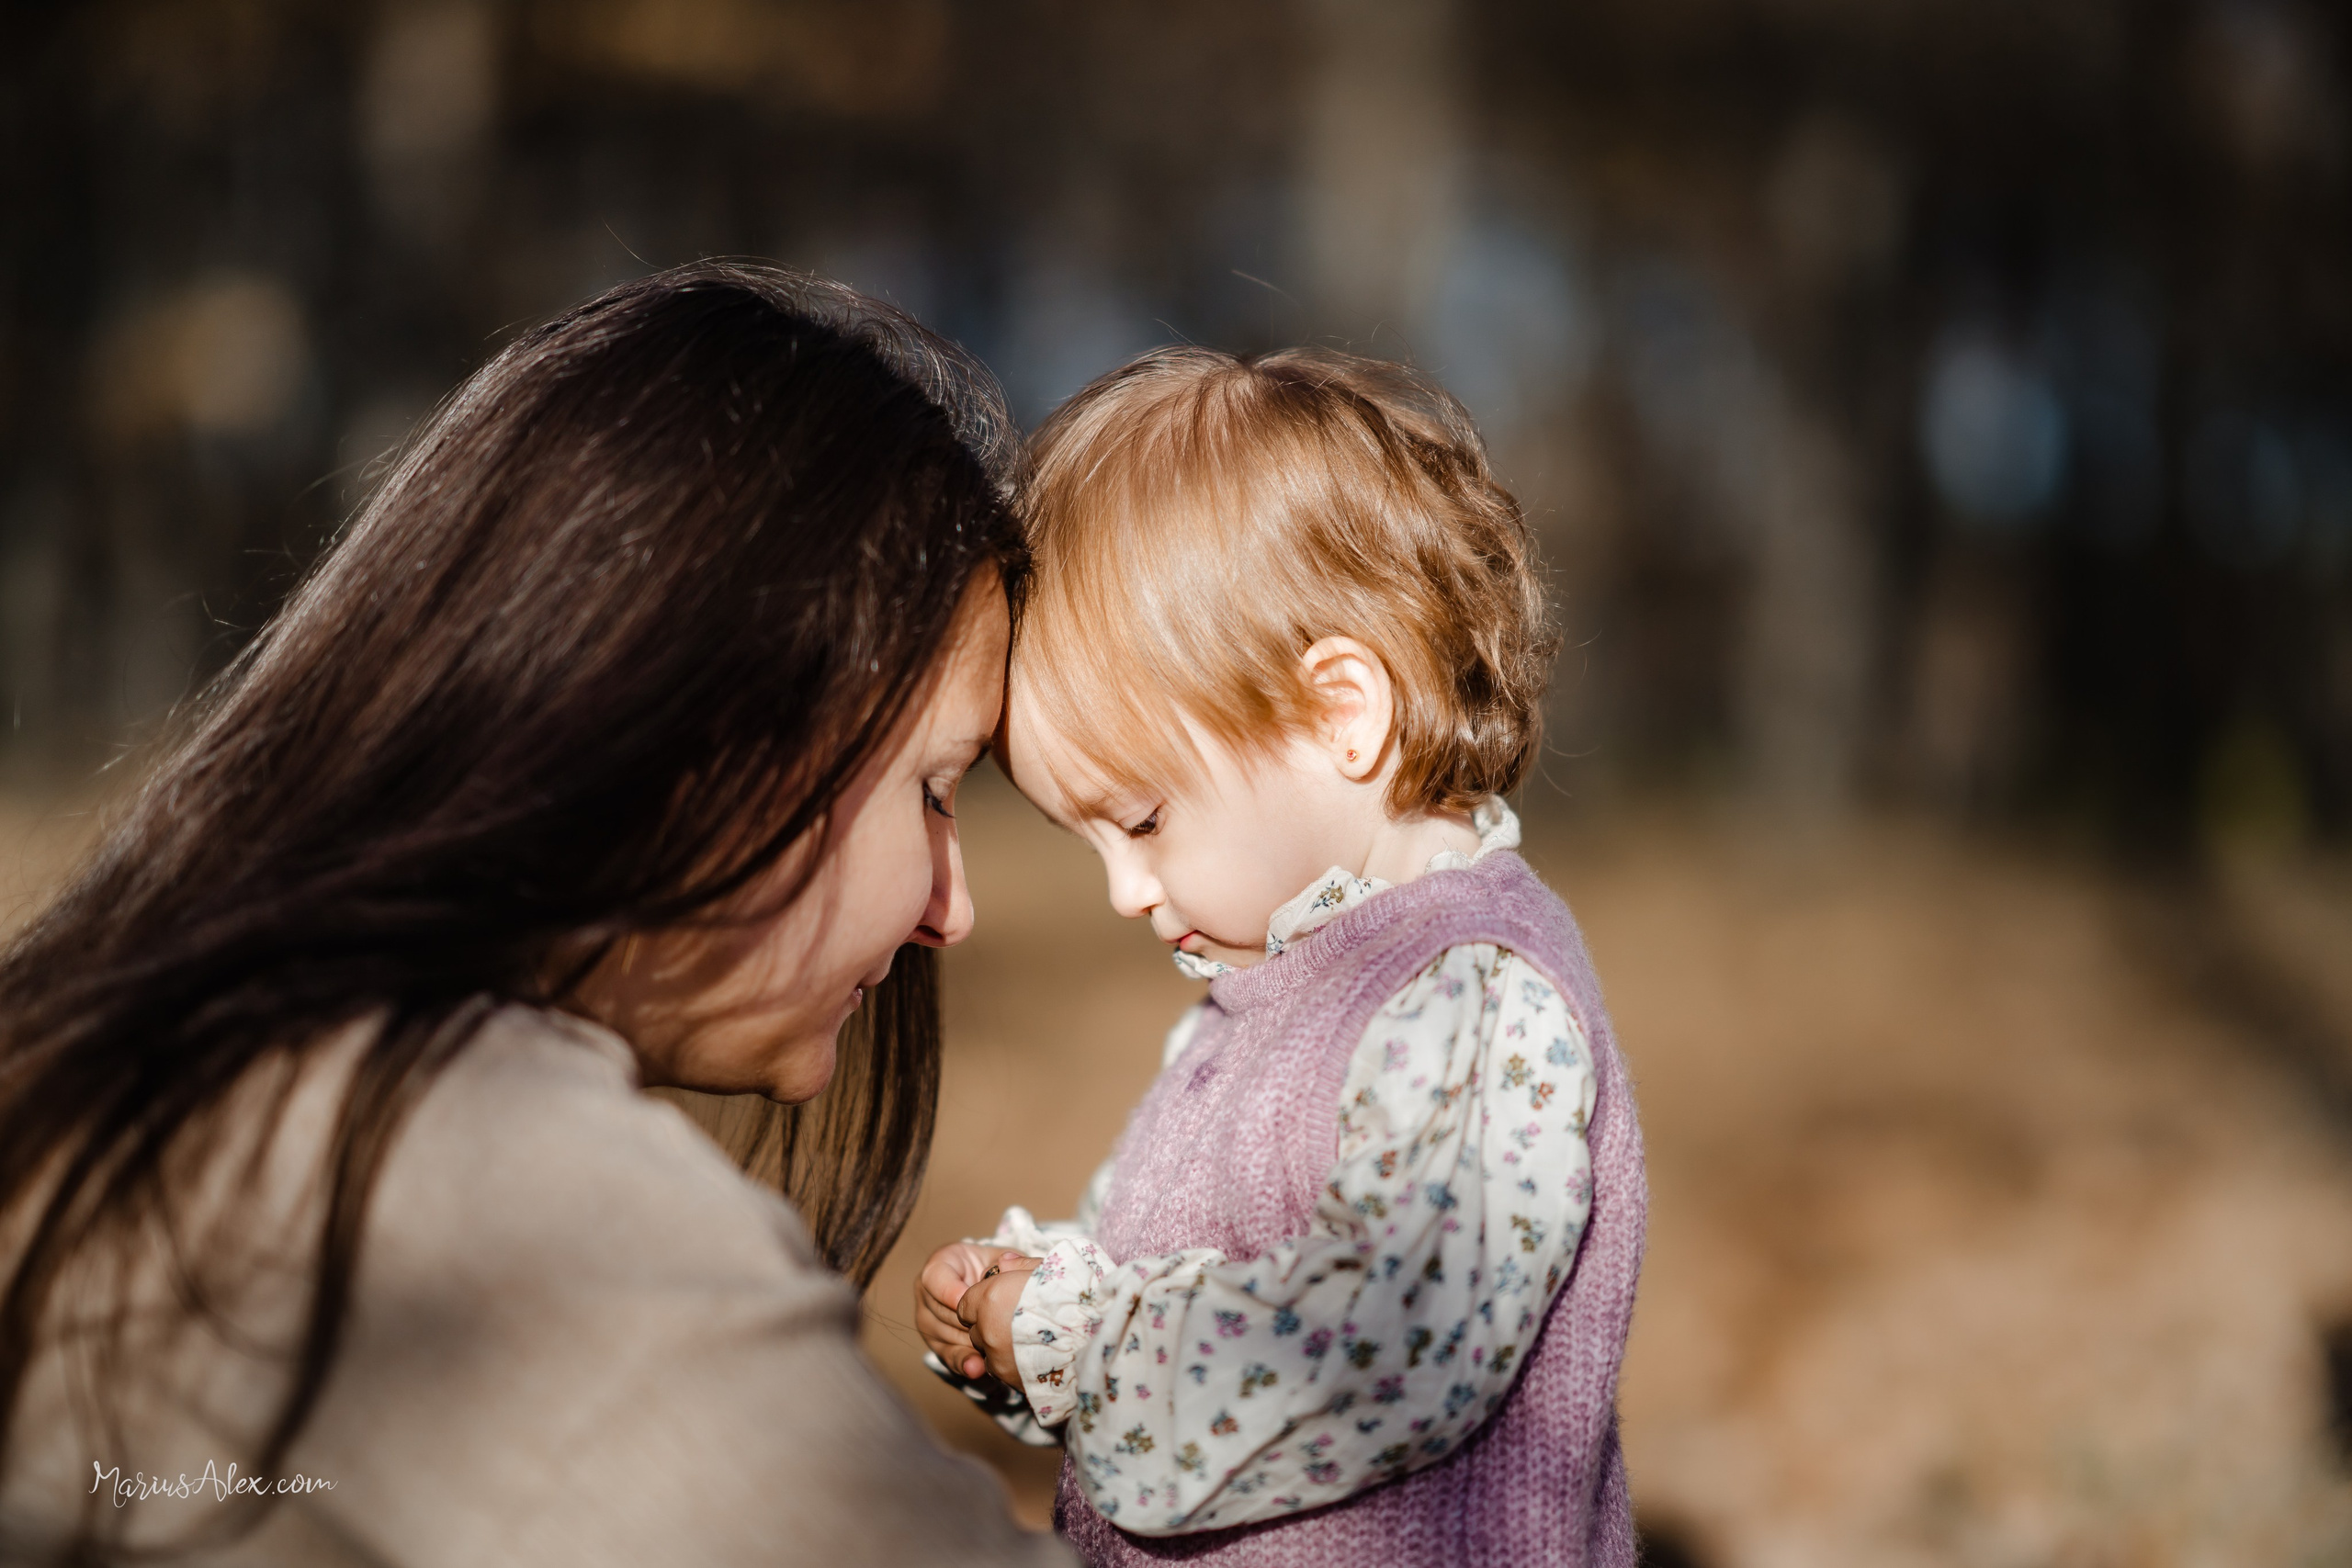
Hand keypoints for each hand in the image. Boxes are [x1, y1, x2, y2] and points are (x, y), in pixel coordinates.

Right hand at [916, 1243, 1033, 1380]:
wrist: (988, 1288)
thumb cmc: (995, 1269)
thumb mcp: (1000, 1258)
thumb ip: (1005, 1261)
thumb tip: (1006, 1266)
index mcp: (939, 1266)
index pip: (935, 1279)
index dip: (953, 1292)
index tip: (974, 1302)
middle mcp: (925, 1294)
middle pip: (943, 1312)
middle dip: (969, 1320)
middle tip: (994, 1324)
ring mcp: (927, 1321)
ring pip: (947, 1335)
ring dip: (972, 1341)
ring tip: (995, 1342)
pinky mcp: (936, 1345)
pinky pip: (948, 1356)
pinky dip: (965, 1362)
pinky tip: (978, 1367)